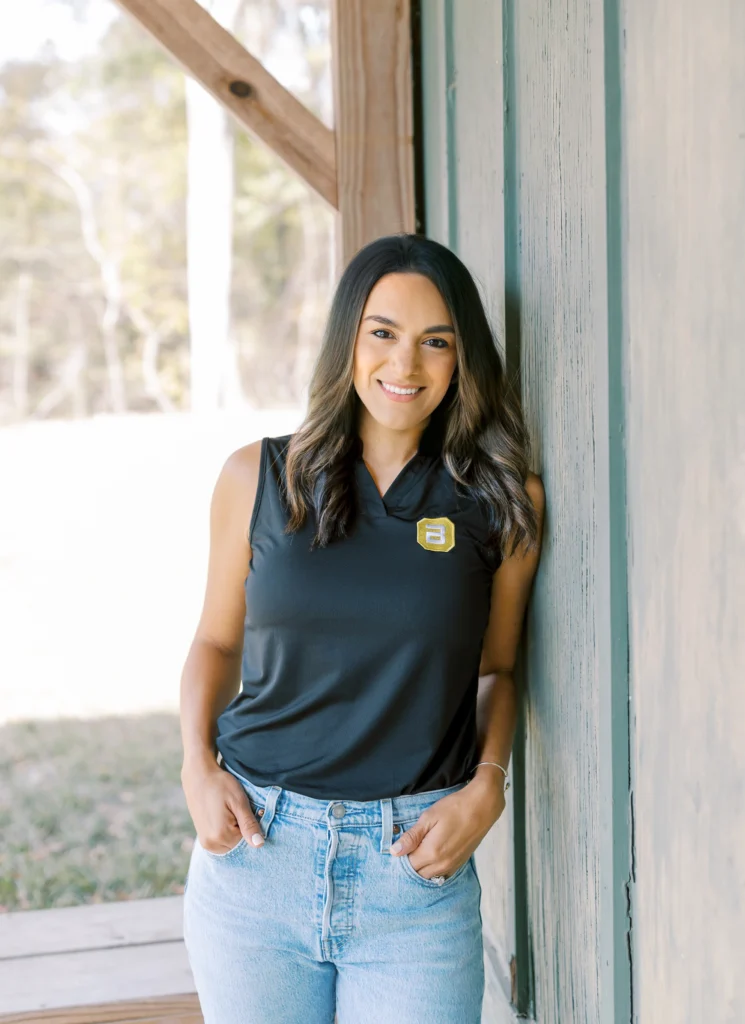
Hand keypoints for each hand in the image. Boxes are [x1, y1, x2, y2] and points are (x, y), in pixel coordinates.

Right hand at [181, 756, 264, 853]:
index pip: (248, 841)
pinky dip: (227, 832)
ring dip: (235, 831)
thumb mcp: (239, 802)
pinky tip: (224, 816)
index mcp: (221, 836)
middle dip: (242, 830)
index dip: (251, 825)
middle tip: (236, 810)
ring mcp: (206, 843)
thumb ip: (249, 825)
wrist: (199, 777)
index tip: (245, 810)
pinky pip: (222, 842)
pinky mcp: (203, 839)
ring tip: (229, 812)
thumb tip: (259, 845)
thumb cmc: (220, 785)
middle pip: (238, 845)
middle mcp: (211, 844)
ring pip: (231, 844)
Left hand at [389, 774, 505, 878]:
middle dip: (411, 863)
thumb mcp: (429, 817)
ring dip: (422, 867)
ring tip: (421, 848)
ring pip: (430, 876)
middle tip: (411, 844)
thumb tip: (394, 851)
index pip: (408, 865)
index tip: (402, 844)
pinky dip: (434, 868)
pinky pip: (442, 874)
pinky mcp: (460, 863)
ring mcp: (453, 866)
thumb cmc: (454, 808)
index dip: (402, 856)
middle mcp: (442, 864)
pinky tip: (434, 854)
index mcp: (432, 853)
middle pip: (418, 873)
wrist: (482, 807)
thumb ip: (411, 837)